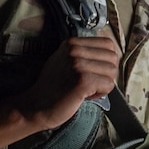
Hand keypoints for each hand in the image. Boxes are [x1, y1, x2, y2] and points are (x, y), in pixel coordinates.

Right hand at [0, 36, 120, 148]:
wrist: (35, 105)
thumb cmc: (53, 86)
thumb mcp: (66, 60)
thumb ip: (85, 53)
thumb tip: (111, 52)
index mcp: (72, 43)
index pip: (108, 44)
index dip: (106, 60)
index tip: (93, 71)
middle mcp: (74, 50)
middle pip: (113, 57)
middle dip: (107, 73)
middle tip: (90, 83)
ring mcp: (78, 64)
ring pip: (112, 71)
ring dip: (103, 84)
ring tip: (86, 90)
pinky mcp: (82, 80)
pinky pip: (108, 85)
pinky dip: (101, 93)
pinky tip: (86, 96)